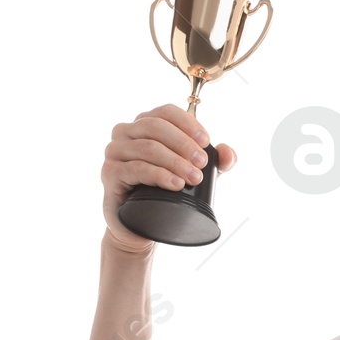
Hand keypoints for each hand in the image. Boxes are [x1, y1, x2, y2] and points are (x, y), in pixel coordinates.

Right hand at [101, 103, 237, 252]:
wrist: (138, 227)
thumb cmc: (163, 195)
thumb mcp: (192, 175)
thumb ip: (214, 163)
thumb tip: (229, 153)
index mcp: (144, 125)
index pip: (166, 112)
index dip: (187, 123)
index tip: (206, 143)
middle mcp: (126, 133)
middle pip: (156, 127)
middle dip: (183, 145)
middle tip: (202, 165)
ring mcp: (115, 151)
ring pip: (148, 148)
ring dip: (175, 162)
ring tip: (193, 178)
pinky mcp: (110, 173)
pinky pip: (136, 169)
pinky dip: (159, 175)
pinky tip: (175, 184)